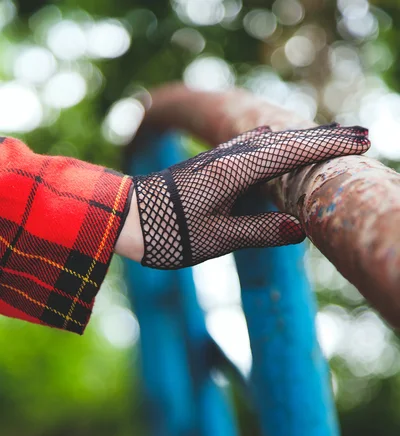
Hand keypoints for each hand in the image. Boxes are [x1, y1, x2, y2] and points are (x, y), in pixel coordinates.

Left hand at [116, 123, 369, 268]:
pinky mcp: (208, 166)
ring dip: (301, 138)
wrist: (121, 217)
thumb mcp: (214, 240)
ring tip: (327, 138)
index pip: (292, 154)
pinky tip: (273, 139)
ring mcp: (217, 159)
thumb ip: (258, 232)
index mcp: (234, 174)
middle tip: (358, 135)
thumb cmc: (164, 233)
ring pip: (269, 140)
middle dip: (323, 137)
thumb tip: (299, 227)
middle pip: (285, 140)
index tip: (359, 144)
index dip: (327, 148)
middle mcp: (228, 158)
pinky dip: (275, 143)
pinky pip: (251, 146)